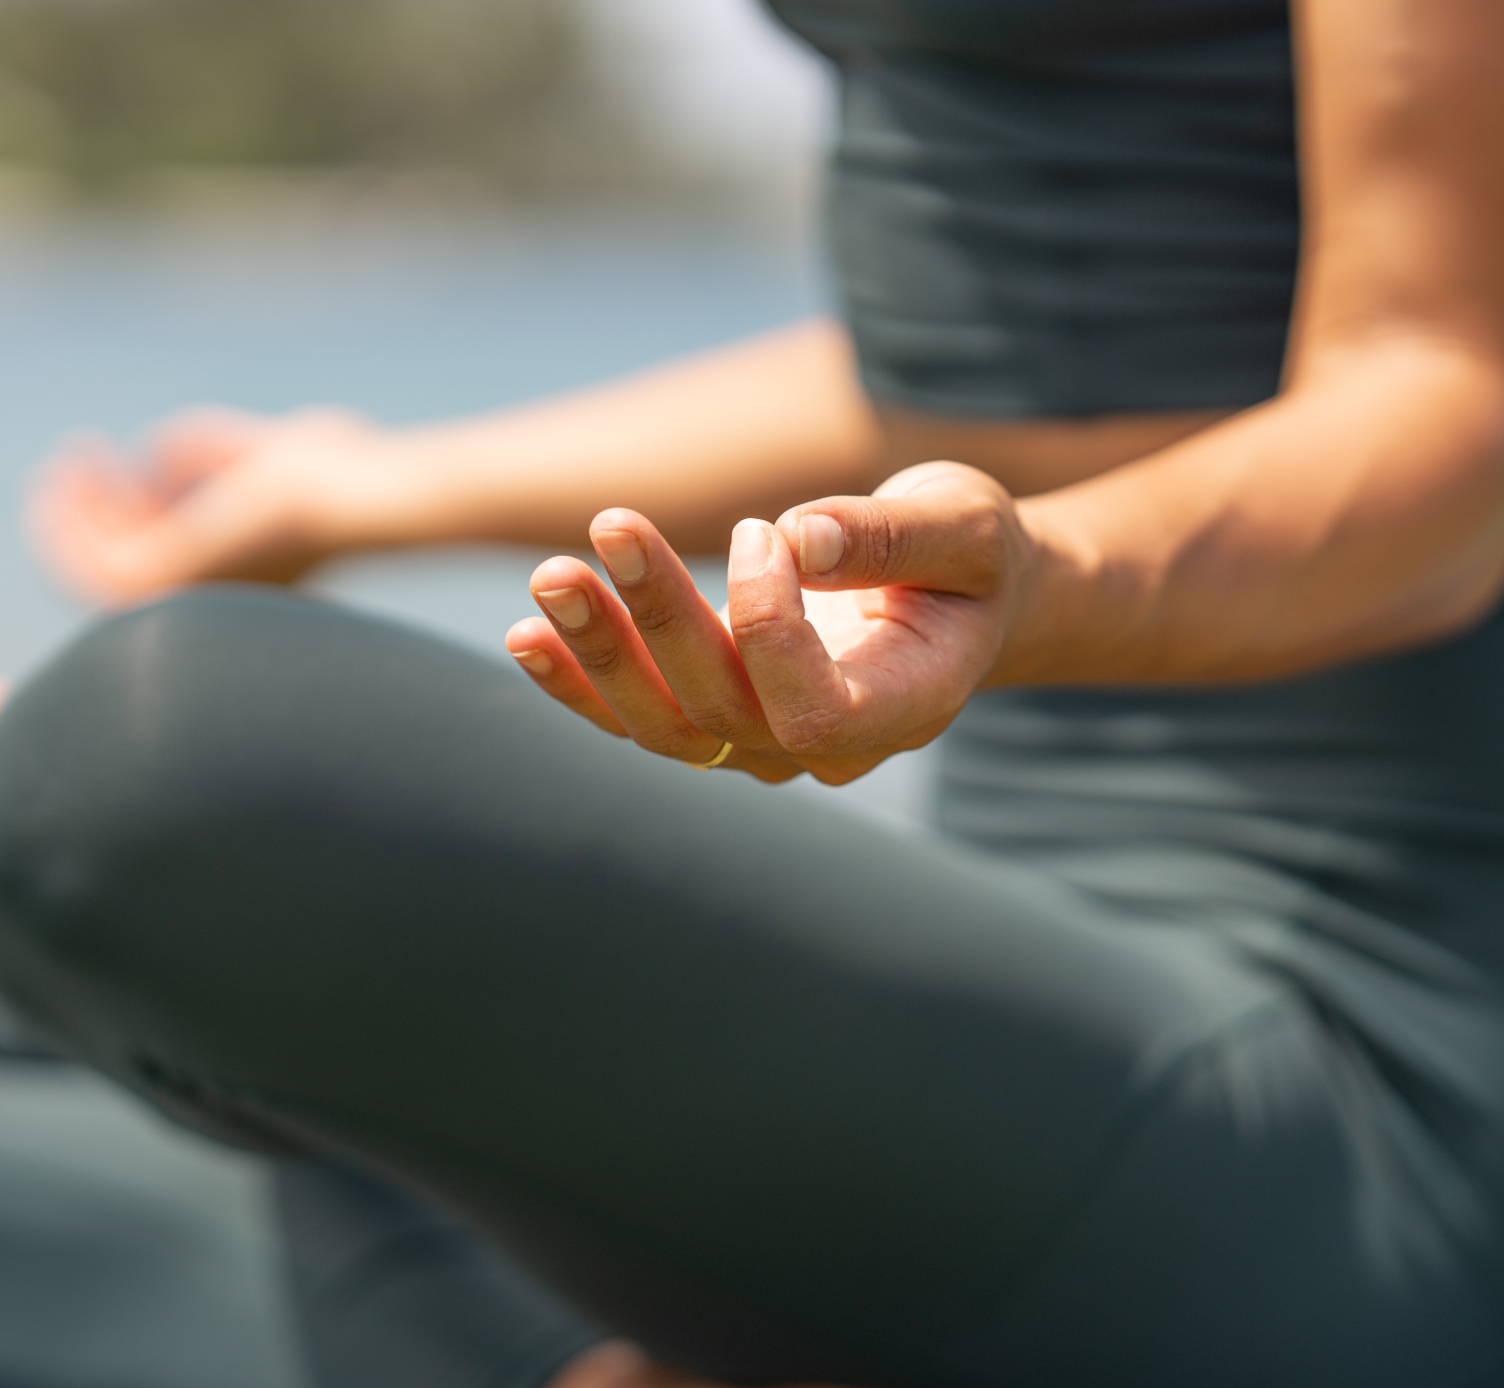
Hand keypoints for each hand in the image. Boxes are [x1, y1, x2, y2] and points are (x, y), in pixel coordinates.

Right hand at [28, 406, 390, 606]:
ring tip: (71, 460)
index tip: (106, 461)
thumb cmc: (328, 471)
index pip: (148, 563)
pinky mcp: (165, 578)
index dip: (116, 514)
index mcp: (226, 583)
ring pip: (90, 576)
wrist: (353, 492)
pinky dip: (65, 524)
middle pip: (114, 570)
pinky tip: (72, 472)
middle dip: (85, 516)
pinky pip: (87, 564)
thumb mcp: (253, 457)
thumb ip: (206, 456)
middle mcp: (201, 603)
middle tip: (81, 455)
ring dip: (66, 519)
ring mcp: (180, 599)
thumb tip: (153, 455)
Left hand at [502, 463, 1037, 784]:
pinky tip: (530, 633)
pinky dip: (580, 682)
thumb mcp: (964, 525)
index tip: (758, 532)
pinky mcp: (718, 722)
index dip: (767, 632)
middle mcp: (829, 749)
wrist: (961, 602)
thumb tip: (799, 538)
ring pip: (668, 729)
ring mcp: (766, 748)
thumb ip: (892, 536)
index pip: (810, 712)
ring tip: (550, 577)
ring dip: (602, 653)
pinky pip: (640, 722)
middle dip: (658, 619)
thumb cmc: (972, 558)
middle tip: (613, 523)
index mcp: (904, 707)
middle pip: (723, 712)